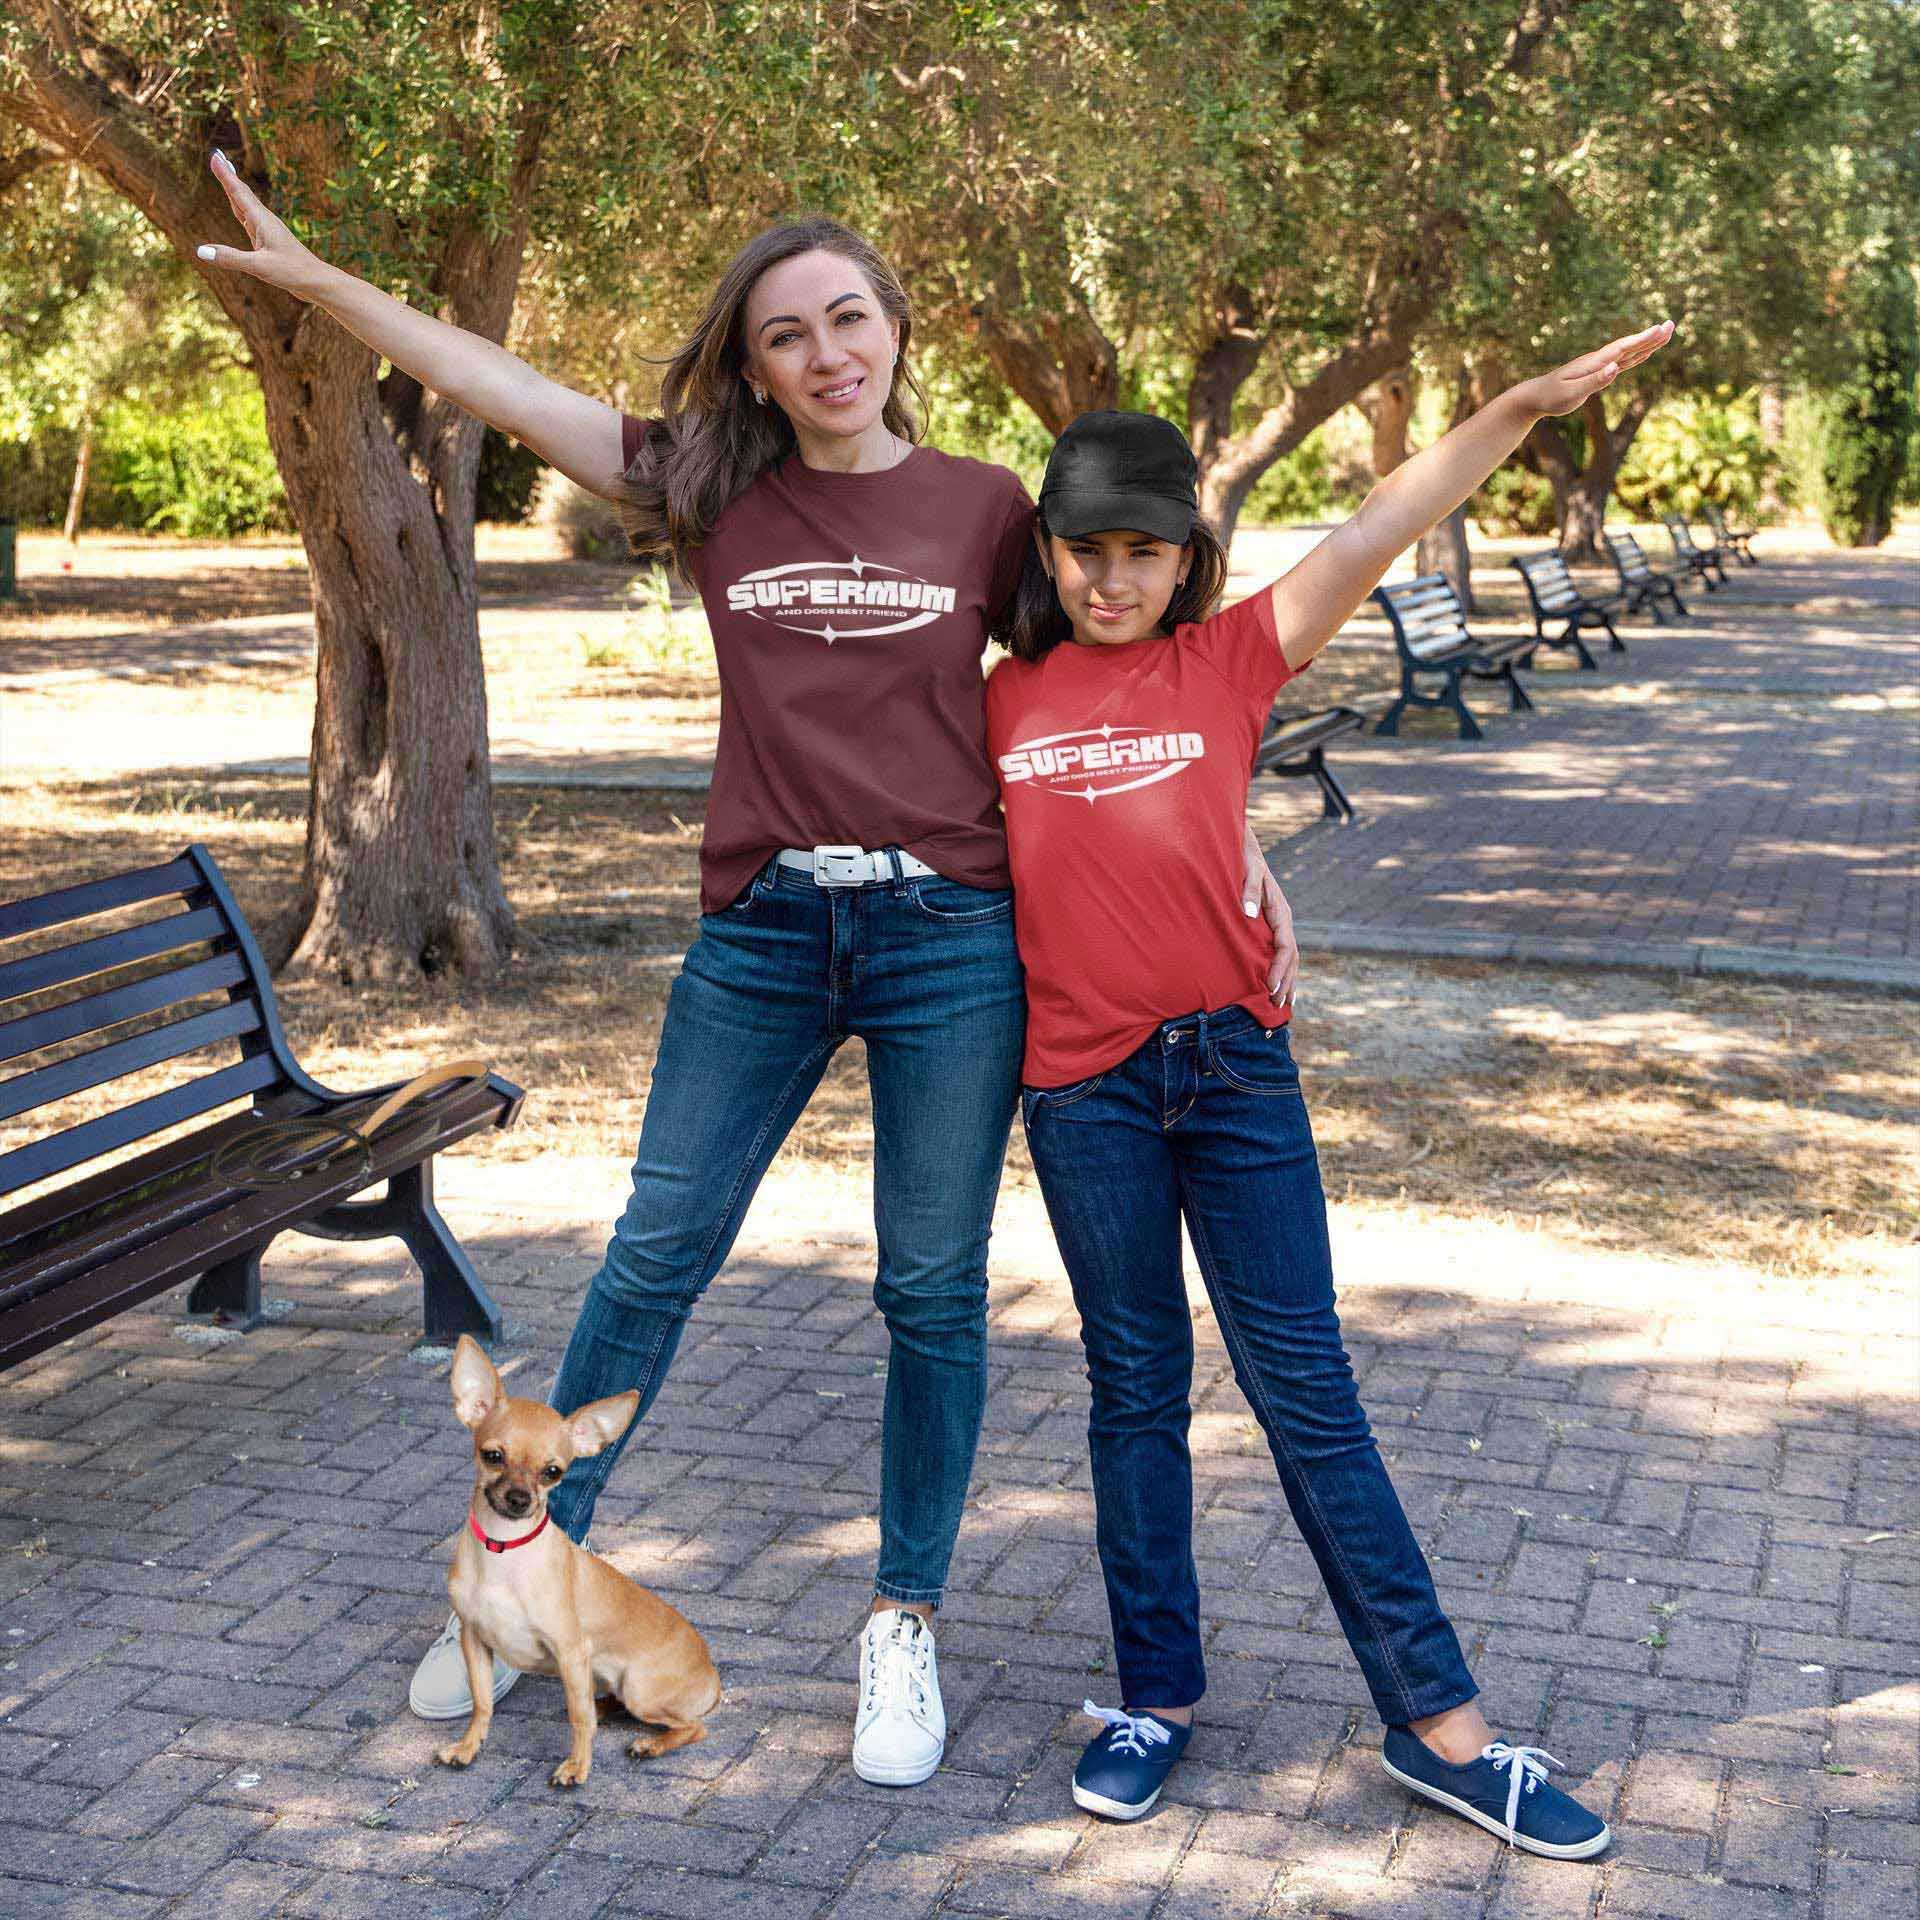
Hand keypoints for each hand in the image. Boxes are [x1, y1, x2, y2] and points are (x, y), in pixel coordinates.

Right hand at [194, 149, 321, 293]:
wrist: (318, 282)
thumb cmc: (293, 272)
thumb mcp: (259, 267)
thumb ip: (230, 258)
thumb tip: (200, 251)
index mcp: (261, 221)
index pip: (238, 193)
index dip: (225, 175)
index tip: (215, 155)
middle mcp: (265, 221)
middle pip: (242, 194)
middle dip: (228, 175)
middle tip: (217, 156)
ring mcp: (268, 231)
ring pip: (247, 205)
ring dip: (234, 190)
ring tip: (227, 176)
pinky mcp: (271, 241)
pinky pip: (251, 220)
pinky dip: (241, 210)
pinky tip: (241, 211)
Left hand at [1241, 822, 1297, 1006]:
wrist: (1245, 849)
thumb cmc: (1244, 859)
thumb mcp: (1247, 871)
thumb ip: (1247, 891)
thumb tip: (1249, 914)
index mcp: (1281, 912)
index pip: (1286, 948)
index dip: (1279, 969)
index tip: (1270, 987)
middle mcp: (1283, 921)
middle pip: (1291, 958)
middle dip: (1286, 982)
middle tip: (1277, 1005)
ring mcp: (1278, 925)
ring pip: (1288, 958)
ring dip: (1286, 981)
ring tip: (1281, 1004)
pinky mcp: (1269, 926)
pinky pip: (1278, 953)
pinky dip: (1279, 970)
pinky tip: (1274, 985)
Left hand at [1510, 319, 1674, 419]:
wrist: (1535, 396)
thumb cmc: (1552, 397)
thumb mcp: (1572, 393)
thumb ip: (1594, 381)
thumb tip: (1615, 368)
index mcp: (1594, 363)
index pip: (1624, 348)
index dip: (1644, 339)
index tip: (1661, 329)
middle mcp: (1598, 360)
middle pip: (1630, 346)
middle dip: (1651, 336)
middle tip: (1672, 324)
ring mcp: (1598, 365)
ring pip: (1628, 352)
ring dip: (1647, 343)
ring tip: (1665, 333)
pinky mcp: (1597, 372)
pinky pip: (1622, 361)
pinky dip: (1636, 355)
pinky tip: (1645, 352)